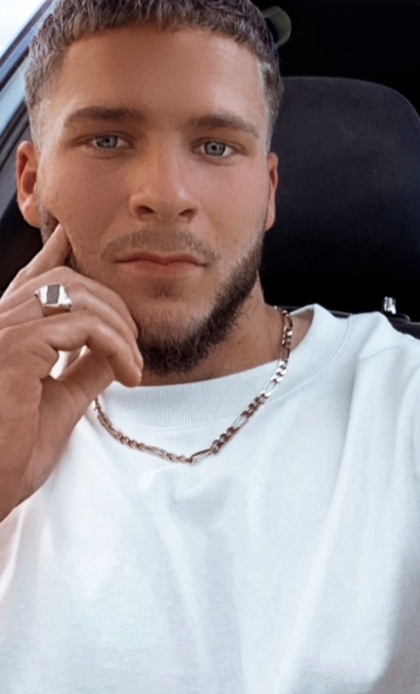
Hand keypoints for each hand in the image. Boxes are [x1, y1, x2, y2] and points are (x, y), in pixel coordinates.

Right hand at [0, 224, 142, 520]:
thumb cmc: (9, 457)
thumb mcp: (58, 404)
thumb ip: (83, 371)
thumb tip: (113, 349)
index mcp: (3, 334)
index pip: (29, 281)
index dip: (52, 255)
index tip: (68, 237)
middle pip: (63, 281)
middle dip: (109, 302)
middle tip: (133, 342)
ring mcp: (4, 331)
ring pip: (77, 295)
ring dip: (119, 325)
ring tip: (133, 364)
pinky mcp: (16, 348)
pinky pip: (85, 325)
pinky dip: (117, 345)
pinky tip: (128, 372)